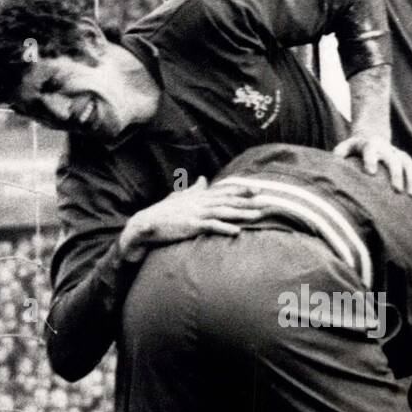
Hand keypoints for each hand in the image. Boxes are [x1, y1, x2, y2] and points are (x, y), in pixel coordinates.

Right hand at [118, 177, 262, 261]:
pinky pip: (210, 226)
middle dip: (247, 200)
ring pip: (223, 212)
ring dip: (241, 214)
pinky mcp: (191, 226)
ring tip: (257, 216)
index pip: (224, 191)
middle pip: (228, 200)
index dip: (241, 189)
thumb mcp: (181, 198)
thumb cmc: (164, 213)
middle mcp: (200, 203)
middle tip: (266, 201)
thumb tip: (203, 179)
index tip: (257, 188)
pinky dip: (224, 228)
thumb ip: (194, 189)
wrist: (146, 222)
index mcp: (199, 197)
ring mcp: (196, 214)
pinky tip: (237, 231)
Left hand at [334, 134, 411, 196]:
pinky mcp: (408, 160)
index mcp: (370, 145)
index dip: (370, 160)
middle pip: (394, 159)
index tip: (370, 172)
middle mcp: (387, 148)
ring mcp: (399, 154)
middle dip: (396, 174)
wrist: (373, 137)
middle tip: (397, 190)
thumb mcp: (346, 147)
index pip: (370, 150)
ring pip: (409, 165)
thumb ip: (340, 152)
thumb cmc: (356, 149)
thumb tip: (334, 162)